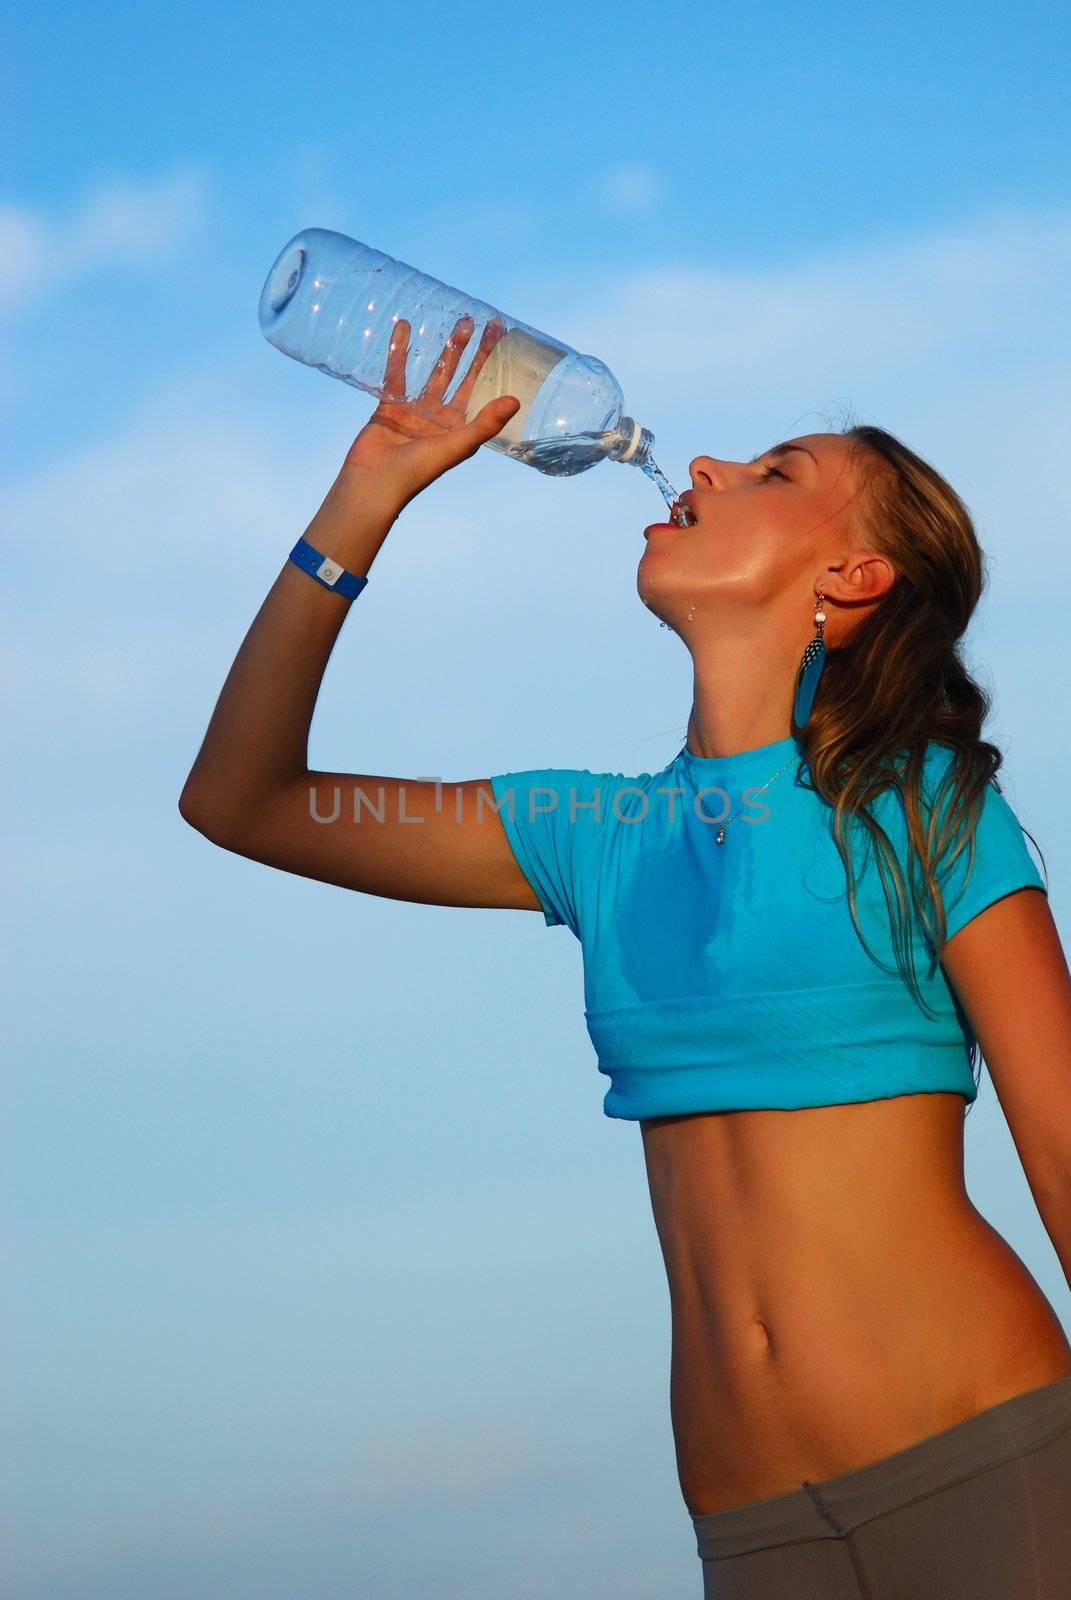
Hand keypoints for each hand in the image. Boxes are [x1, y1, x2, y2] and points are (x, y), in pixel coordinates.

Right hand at [336, 315, 520, 517]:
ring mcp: (415, 412)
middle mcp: (440, 418)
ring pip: (431, 373)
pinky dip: (398, 351)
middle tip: (473, 321)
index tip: (500, 335)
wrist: (372, 484)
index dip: (490, 363)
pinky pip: (395, 374)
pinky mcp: (389, 407)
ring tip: (452, 323)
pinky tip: (403, 327)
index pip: (480, 388)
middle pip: (458, 377)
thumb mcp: (455, 446)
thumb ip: (484, 425)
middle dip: (467, 350)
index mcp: (459, 427)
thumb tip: (515, 401)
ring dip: (441, 349)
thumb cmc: (416, 471)